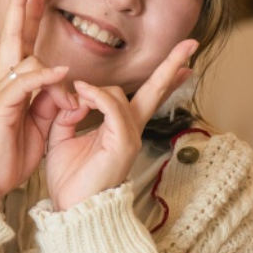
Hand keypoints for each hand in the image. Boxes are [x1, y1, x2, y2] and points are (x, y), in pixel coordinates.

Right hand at [0, 0, 76, 200]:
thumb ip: (52, 98)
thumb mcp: (41, 121)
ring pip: (26, 59)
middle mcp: (5, 81)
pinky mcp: (0, 106)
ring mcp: (1, 92)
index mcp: (16, 83)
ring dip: (55, 75)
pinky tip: (61, 73)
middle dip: (19, 5)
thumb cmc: (13, 151)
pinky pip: (26, 82)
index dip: (30, 16)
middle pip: (13, 35)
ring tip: (71, 104)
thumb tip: (66, 82)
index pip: (24, 42)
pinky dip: (45, 76)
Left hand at [44, 38, 197, 211]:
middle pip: (156, 91)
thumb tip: (75, 95)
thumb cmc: (70, 179)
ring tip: (74, 96)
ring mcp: (130, 137)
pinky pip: (113, 108)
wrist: (73, 209)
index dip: (161, 77)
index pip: (144, 96)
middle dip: (171, 66)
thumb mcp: (62, 136)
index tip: (182, 63)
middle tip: (190, 43)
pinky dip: (96, 96)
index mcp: (120, 127)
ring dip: (94, 92)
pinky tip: (81, 92)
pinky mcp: (123, 144)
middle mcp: (130, 130)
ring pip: (120, 95)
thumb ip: (68, 112)